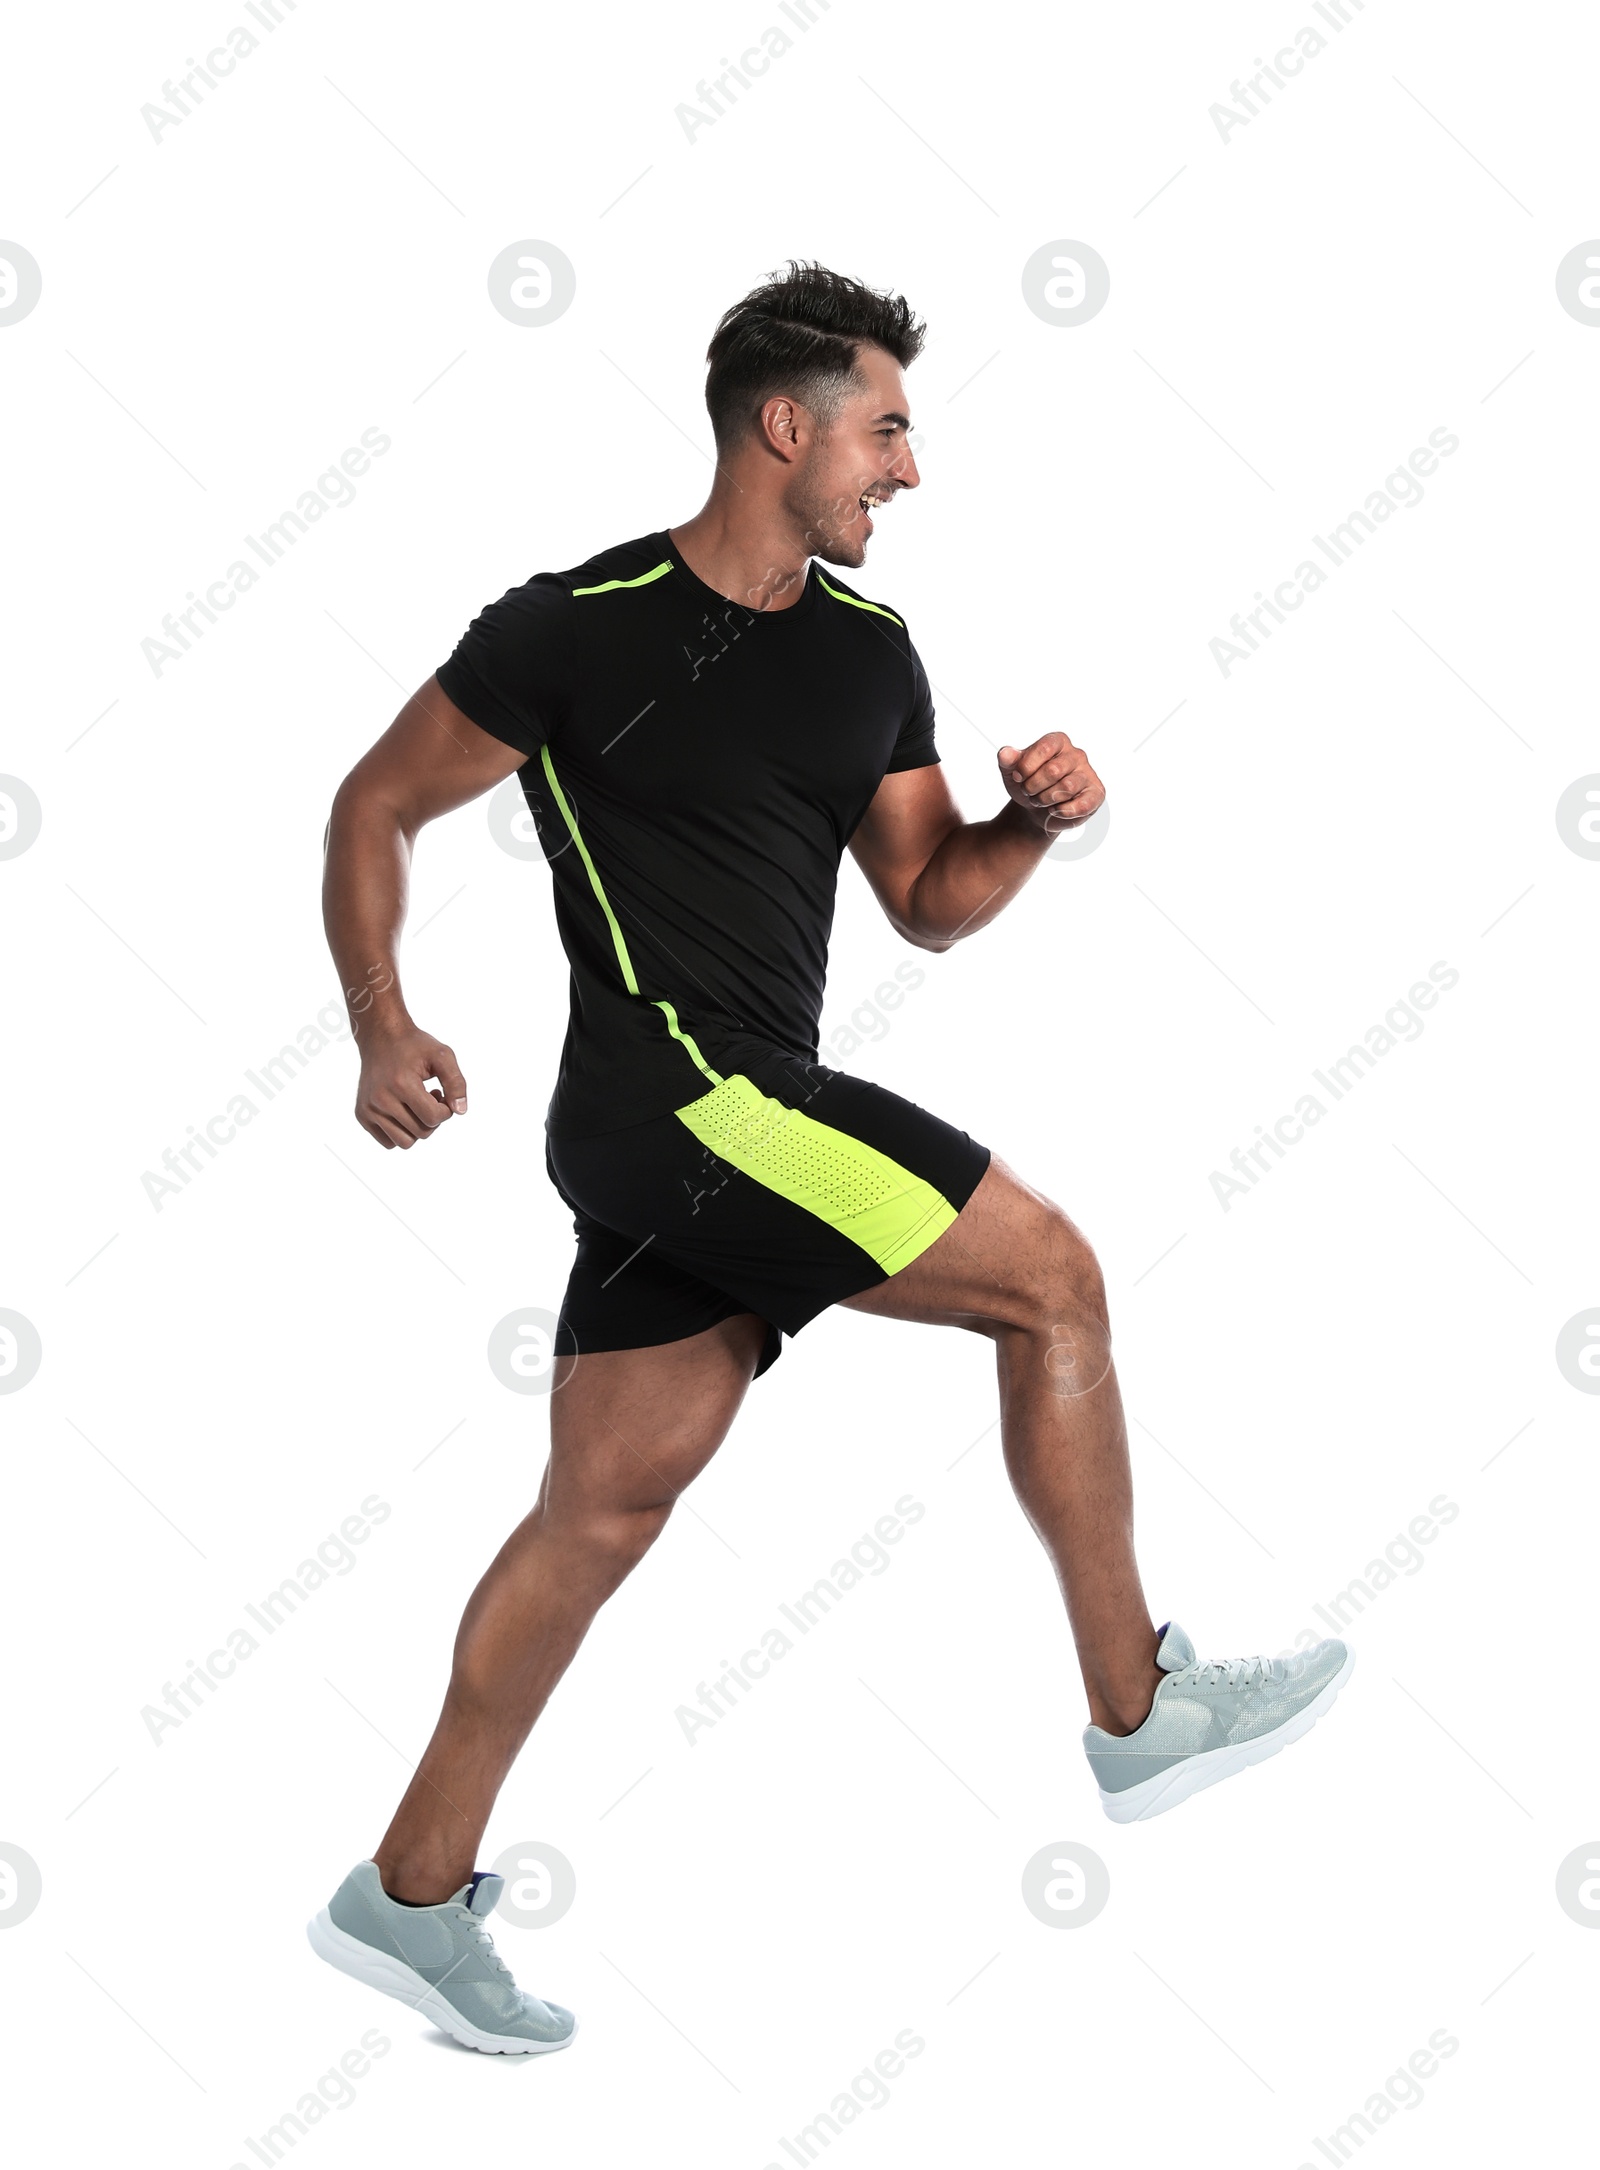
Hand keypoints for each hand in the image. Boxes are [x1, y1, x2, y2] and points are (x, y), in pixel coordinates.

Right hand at [354, 1022, 466, 1148]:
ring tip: (416, 1105)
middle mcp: (381, 1100)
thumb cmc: (414, 1047)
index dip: (446, 1110)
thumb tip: (460, 1111)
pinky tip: (403, 1110)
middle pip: (422, 1132)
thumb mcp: (442, 1056)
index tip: (440, 1094)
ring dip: (418, 1128)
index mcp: (401, 1084)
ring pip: (405, 1143)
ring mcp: (368, 1109)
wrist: (381, 1038)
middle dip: (433, 1118)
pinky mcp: (362, 1115)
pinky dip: (401, 1132)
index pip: (433, 1118)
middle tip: (429, 1096)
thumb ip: (456, 1082)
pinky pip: (389, 1142)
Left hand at [997, 732, 1104, 835]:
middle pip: (1054, 770)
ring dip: (1046, 799)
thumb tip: (1006, 754)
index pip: (1044, 747)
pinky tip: (1054, 810)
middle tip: (1029, 792)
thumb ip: (1007, 760)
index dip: (1026, 766)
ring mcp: (1087, 774)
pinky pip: (1082, 804)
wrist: (1036, 810)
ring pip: (1066, 787)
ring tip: (1040, 801)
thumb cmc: (1028, 784)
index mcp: (1058, 741)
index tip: (1017, 777)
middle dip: (1034, 786)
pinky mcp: (1095, 794)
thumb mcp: (1011, 771)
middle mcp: (1076, 754)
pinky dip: (1062, 811)